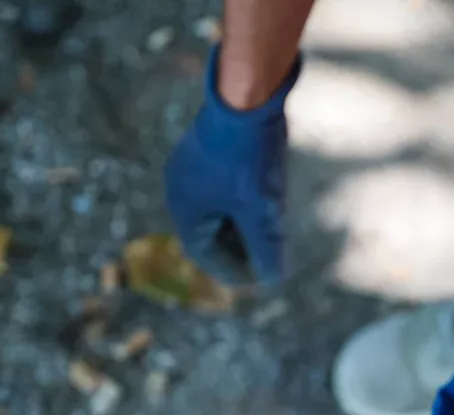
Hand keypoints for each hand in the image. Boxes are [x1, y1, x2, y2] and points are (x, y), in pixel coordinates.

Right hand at [164, 46, 298, 286]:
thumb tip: (272, 279)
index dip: (231, 270)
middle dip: (237, 249)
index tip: (255, 280)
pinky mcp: (206, 148)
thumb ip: (266, 248)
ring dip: (239, 225)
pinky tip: (263, 202)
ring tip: (266, 236)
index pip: (204, 253)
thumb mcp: (262, 210)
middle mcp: (181, 189)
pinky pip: (220, 186)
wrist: (246, 94)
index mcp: (185, 209)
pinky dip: (240, 201)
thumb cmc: (249, 158)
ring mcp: (191, 166)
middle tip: (263, 262)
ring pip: (215, 208)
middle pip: (208, 232)